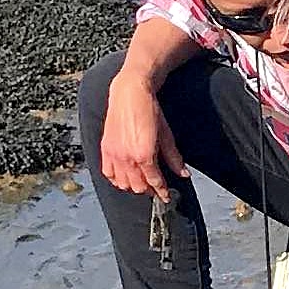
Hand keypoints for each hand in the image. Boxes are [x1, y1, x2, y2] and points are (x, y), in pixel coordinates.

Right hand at [97, 76, 186, 197]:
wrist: (130, 93)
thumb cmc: (149, 110)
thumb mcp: (166, 135)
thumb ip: (174, 158)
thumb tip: (183, 174)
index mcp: (144, 155)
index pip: (154, 182)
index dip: (162, 191)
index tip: (166, 196)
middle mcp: (127, 158)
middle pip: (138, 187)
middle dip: (148, 189)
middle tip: (155, 187)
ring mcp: (114, 154)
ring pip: (123, 184)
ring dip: (133, 186)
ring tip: (141, 181)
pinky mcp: (105, 149)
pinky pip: (108, 174)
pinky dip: (116, 179)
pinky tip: (124, 176)